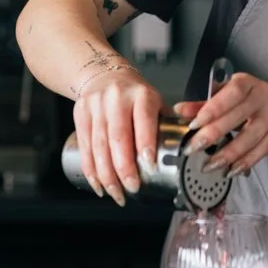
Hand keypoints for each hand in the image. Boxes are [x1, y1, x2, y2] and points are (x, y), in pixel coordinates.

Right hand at [72, 69, 165, 205]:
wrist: (104, 75)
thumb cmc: (135, 93)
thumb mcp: (155, 100)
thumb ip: (167, 123)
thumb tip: (186, 148)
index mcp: (141, 95)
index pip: (143, 120)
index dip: (145, 145)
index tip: (150, 167)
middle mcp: (116, 99)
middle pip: (118, 138)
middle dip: (125, 168)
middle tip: (133, 188)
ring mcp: (96, 106)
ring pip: (99, 146)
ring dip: (107, 175)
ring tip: (117, 193)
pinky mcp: (80, 115)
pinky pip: (85, 147)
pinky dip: (91, 170)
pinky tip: (99, 185)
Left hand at [174, 73, 267, 176]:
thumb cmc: (253, 104)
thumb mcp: (230, 99)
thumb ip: (205, 105)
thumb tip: (180, 110)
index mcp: (246, 82)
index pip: (231, 93)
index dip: (212, 108)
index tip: (193, 124)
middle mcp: (264, 94)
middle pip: (238, 116)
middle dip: (213, 135)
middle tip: (193, 149)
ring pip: (251, 136)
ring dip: (228, 154)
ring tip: (210, 165)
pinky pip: (264, 148)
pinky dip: (246, 161)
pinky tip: (232, 170)